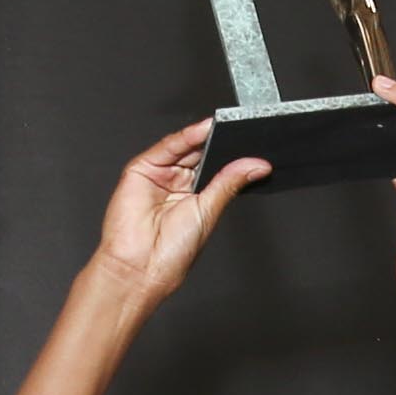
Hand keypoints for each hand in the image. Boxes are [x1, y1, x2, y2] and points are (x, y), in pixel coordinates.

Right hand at [92, 118, 265, 308]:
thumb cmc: (170, 253)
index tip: (253, 144)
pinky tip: (203, 130)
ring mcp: (159, 176)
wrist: (139, 267)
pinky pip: (166, 147)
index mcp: (195, 197)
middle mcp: (177, 184)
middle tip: (242, 131)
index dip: (232, 155)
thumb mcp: (208, 212)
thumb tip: (255, 166)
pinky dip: (185, 137)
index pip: (215, 168)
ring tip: (225, 127)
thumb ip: (228, 183)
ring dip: (204, 136)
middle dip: (219, 143)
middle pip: (200, 154)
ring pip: (184, 147)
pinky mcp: (141, 169)